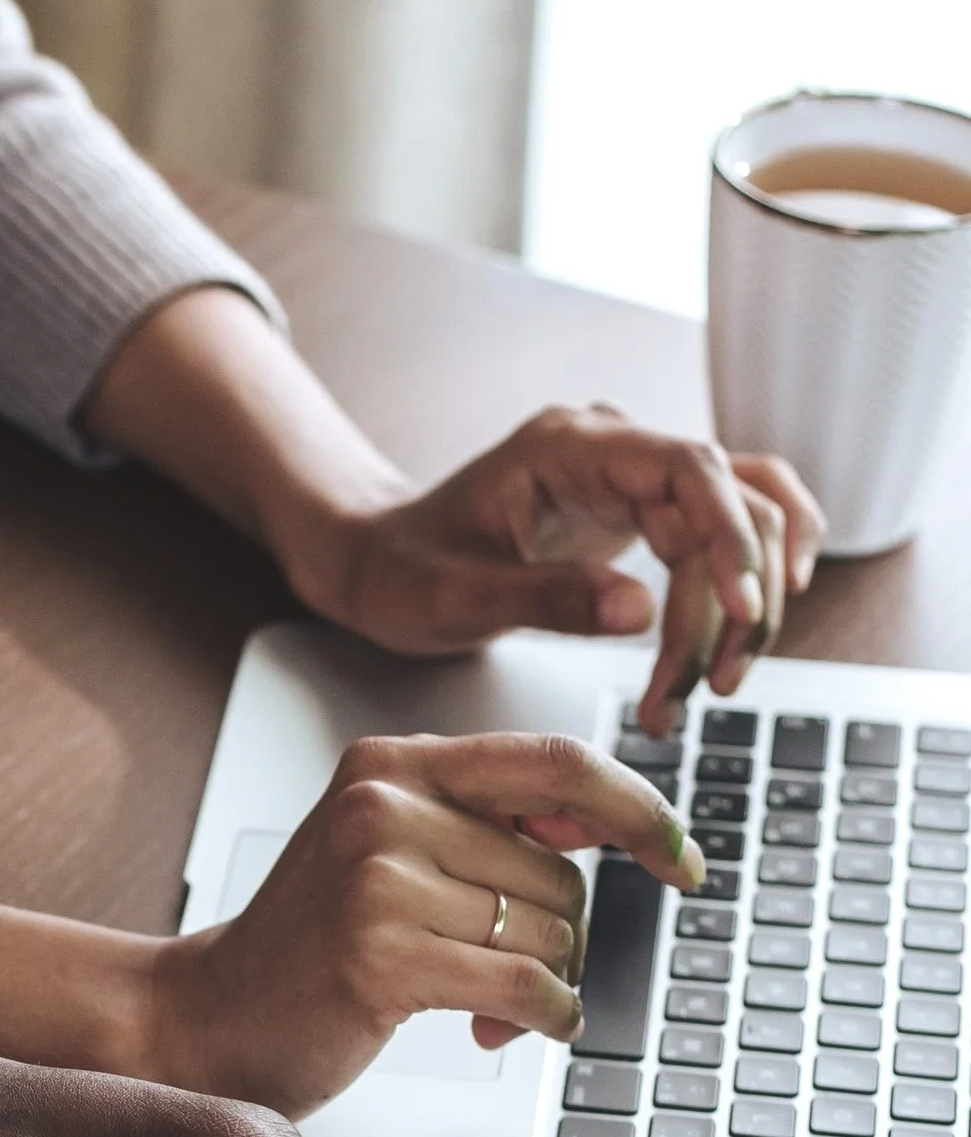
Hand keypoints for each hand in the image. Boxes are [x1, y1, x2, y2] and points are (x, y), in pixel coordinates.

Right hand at [134, 729, 700, 1113]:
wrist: (206, 1017)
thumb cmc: (310, 947)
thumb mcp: (391, 853)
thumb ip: (490, 826)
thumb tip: (615, 825)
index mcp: (393, 763)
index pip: (557, 764)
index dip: (640, 812)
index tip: (680, 860)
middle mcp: (384, 804)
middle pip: (562, 870)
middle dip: (564, 937)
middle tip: (517, 973)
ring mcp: (378, 877)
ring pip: (549, 932)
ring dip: (544, 984)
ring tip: (483, 1001)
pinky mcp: (382, 954)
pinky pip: (525, 985)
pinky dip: (543, 1018)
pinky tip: (507, 1029)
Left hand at [296, 404, 823, 732]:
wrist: (381, 563)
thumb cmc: (405, 573)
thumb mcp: (457, 597)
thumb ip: (546, 601)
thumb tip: (640, 614)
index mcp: (569, 446)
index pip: (690, 468)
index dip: (730, 536)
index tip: (740, 612)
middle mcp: (614, 446)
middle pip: (726, 505)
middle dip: (735, 601)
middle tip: (709, 689)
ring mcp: (634, 474)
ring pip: (740, 520)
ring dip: (745, 605)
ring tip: (708, 688)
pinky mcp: (644, 509)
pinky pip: (727, 525)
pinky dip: (752, 572)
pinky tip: (756, 622)